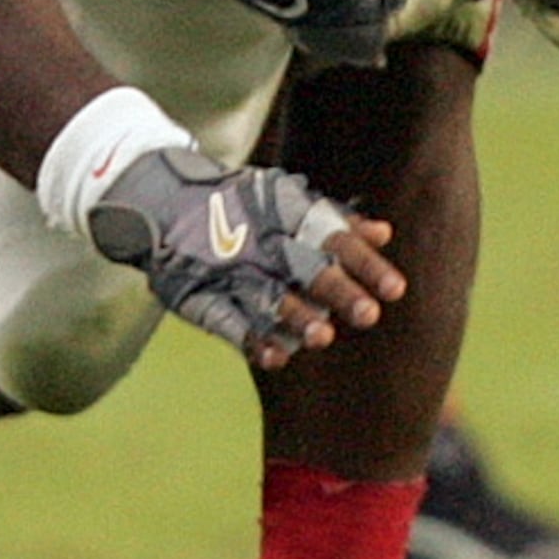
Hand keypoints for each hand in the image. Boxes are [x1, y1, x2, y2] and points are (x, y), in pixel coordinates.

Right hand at [81, 146, 401, 368]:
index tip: (395, 290)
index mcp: (284, 213)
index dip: (363, 262)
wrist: (162, 201)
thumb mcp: (286, 199)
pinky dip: (252, 339)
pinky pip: (227, 319)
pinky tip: (277, 358)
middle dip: (337, 291)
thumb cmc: (243, 205)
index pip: (333, 236)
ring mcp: (227, 266)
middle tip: (369, 316)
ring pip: (267, 295)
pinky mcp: (200, 293)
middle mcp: (259, 239)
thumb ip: (335, 220)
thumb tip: (385, 233)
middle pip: (305, 266)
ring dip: (295, 317)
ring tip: (323, 338)